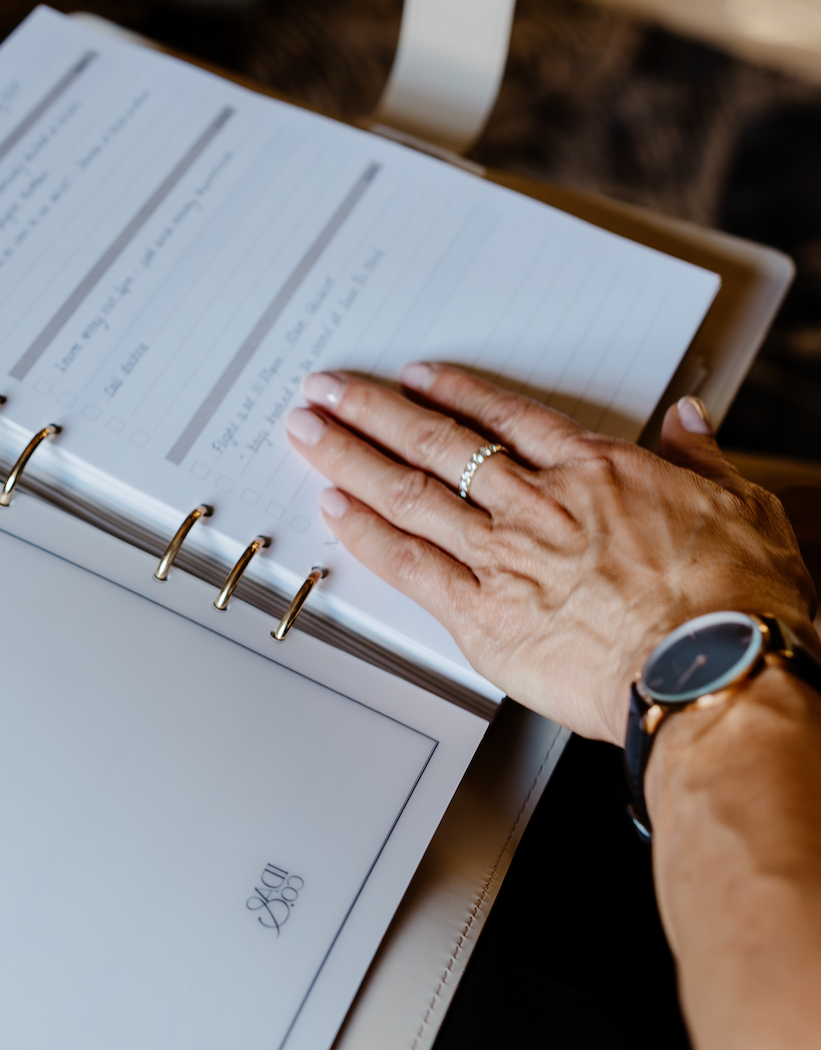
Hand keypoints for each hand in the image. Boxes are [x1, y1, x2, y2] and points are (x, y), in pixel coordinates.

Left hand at [286, 364, 818, 742]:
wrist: (711, 669)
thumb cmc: (734, 603)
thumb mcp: (740, 505)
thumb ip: (698, 460)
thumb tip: (688, 423)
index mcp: (596, 473)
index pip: (507, 419)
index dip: (454, 394)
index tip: (415, 379)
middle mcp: (538, 507)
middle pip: (438, 445)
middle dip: (374, 412)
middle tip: (327, 390)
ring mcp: (504, 558)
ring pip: (410, 493)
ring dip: (350, 458)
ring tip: (308, 431)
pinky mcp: (482, 615)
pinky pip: (409, 566)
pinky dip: (367, 535)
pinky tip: (333, 510)